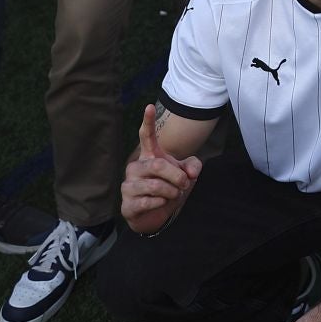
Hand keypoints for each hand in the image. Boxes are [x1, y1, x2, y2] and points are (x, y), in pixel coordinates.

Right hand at [121, 104, 202, 235]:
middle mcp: (136, 167)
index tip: (149, 106)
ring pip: (154, 185)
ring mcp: (128, 185)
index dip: (148, 121)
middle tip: (185, 184)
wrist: (156, 215)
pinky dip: (161, 203)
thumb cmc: (169, 188)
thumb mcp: (185, 174)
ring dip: (171, 192)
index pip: (146, 136)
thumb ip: (193, 166)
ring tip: (173, 195)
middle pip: (158, 166)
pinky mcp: (127, 204)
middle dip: (177, 177)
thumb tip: (191, 172)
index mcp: (149, 156)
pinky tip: (161, 203)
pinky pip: (147, 201)